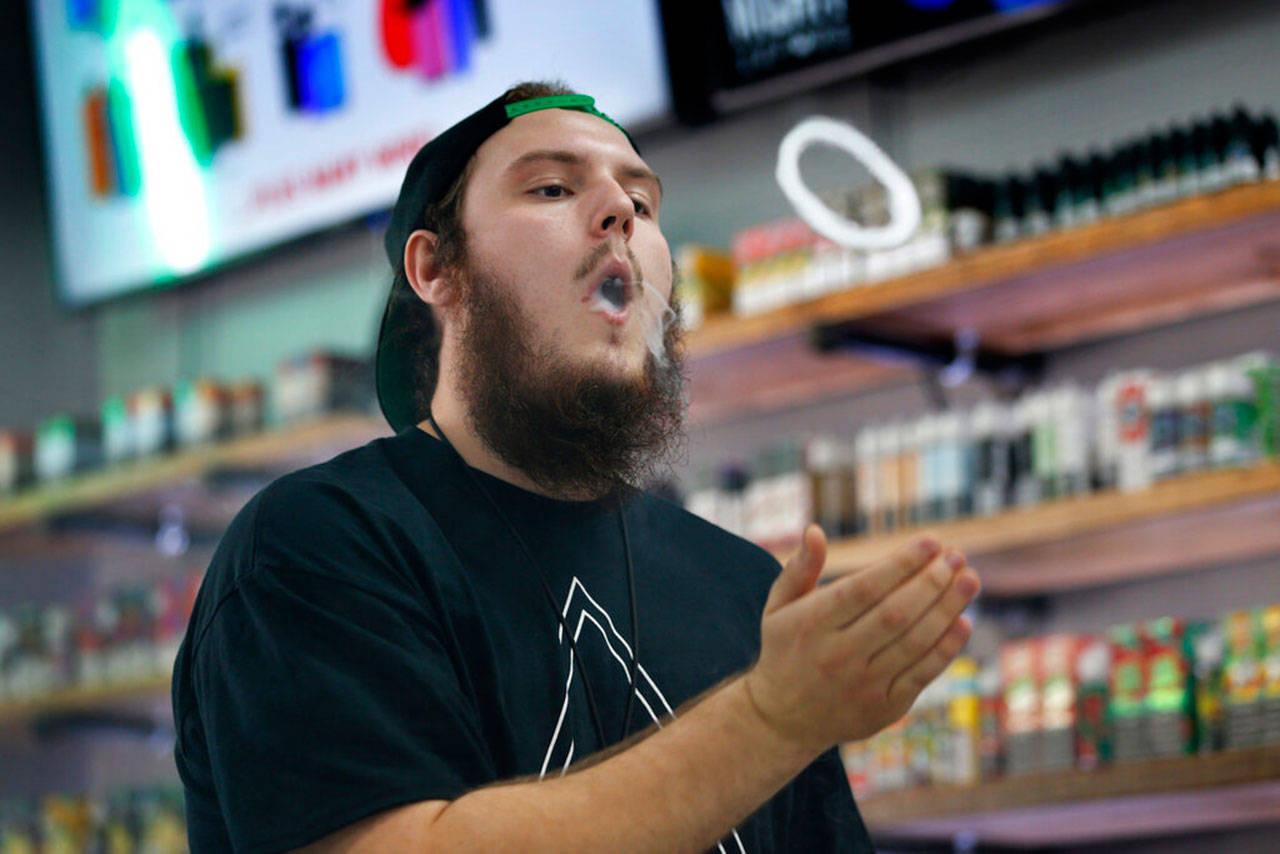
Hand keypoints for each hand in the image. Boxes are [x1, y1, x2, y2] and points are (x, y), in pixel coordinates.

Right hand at [742, 525, 979, 754]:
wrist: (782, 720)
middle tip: (957, 556)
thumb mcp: (778, 607)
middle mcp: (836, 656)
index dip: (901, 564)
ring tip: (970, 580)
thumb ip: (798, 569)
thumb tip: (815, 530)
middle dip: (932, 581)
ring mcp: (862, 685)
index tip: (931, 541)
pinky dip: (946, 648)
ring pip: (914, 642)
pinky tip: (963, 621)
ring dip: (947, 608)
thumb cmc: (786, 649)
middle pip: (895, 613)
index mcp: (811, 625)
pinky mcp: (883, 709)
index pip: (864, 589)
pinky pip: (921, 674)